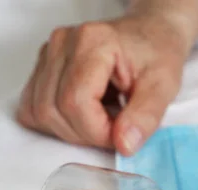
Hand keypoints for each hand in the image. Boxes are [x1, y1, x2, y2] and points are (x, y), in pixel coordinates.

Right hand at [16, 13, 190, 154]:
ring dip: (73, 130)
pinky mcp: (42, 68)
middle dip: (87, 134)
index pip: (76, 102)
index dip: (98, 131)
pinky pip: (33, 109)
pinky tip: (87, 114)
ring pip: (39, 112)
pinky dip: (59, 123)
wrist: (150, 36)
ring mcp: (48, 54)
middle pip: (53, 110)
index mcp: (92, 42)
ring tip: (104, 118)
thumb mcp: (164, 86)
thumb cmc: (157, 55)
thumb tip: (124, 145)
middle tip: (116, 128)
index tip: (122, 135)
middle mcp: (62, 44)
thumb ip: (145, 116)